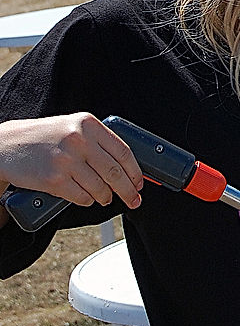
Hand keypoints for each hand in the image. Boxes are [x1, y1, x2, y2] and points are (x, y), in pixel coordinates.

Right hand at [0, 113, 143, 215]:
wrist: (6, 144)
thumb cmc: (41, 137)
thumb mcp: (71, 126)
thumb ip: (96, 140)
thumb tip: (125, 165)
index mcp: (87, 123)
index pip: (123, 151)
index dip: (135, 171)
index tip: (140, 183)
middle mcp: (79, 140)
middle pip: (115, 172)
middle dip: (128, 191)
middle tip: (133, 199)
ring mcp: (66, 160)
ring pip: (100, 188)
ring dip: (106, 197)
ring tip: (105, 198)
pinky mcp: (54, 179)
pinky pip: (82, 197)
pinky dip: (88, 201)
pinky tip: (86, 198)